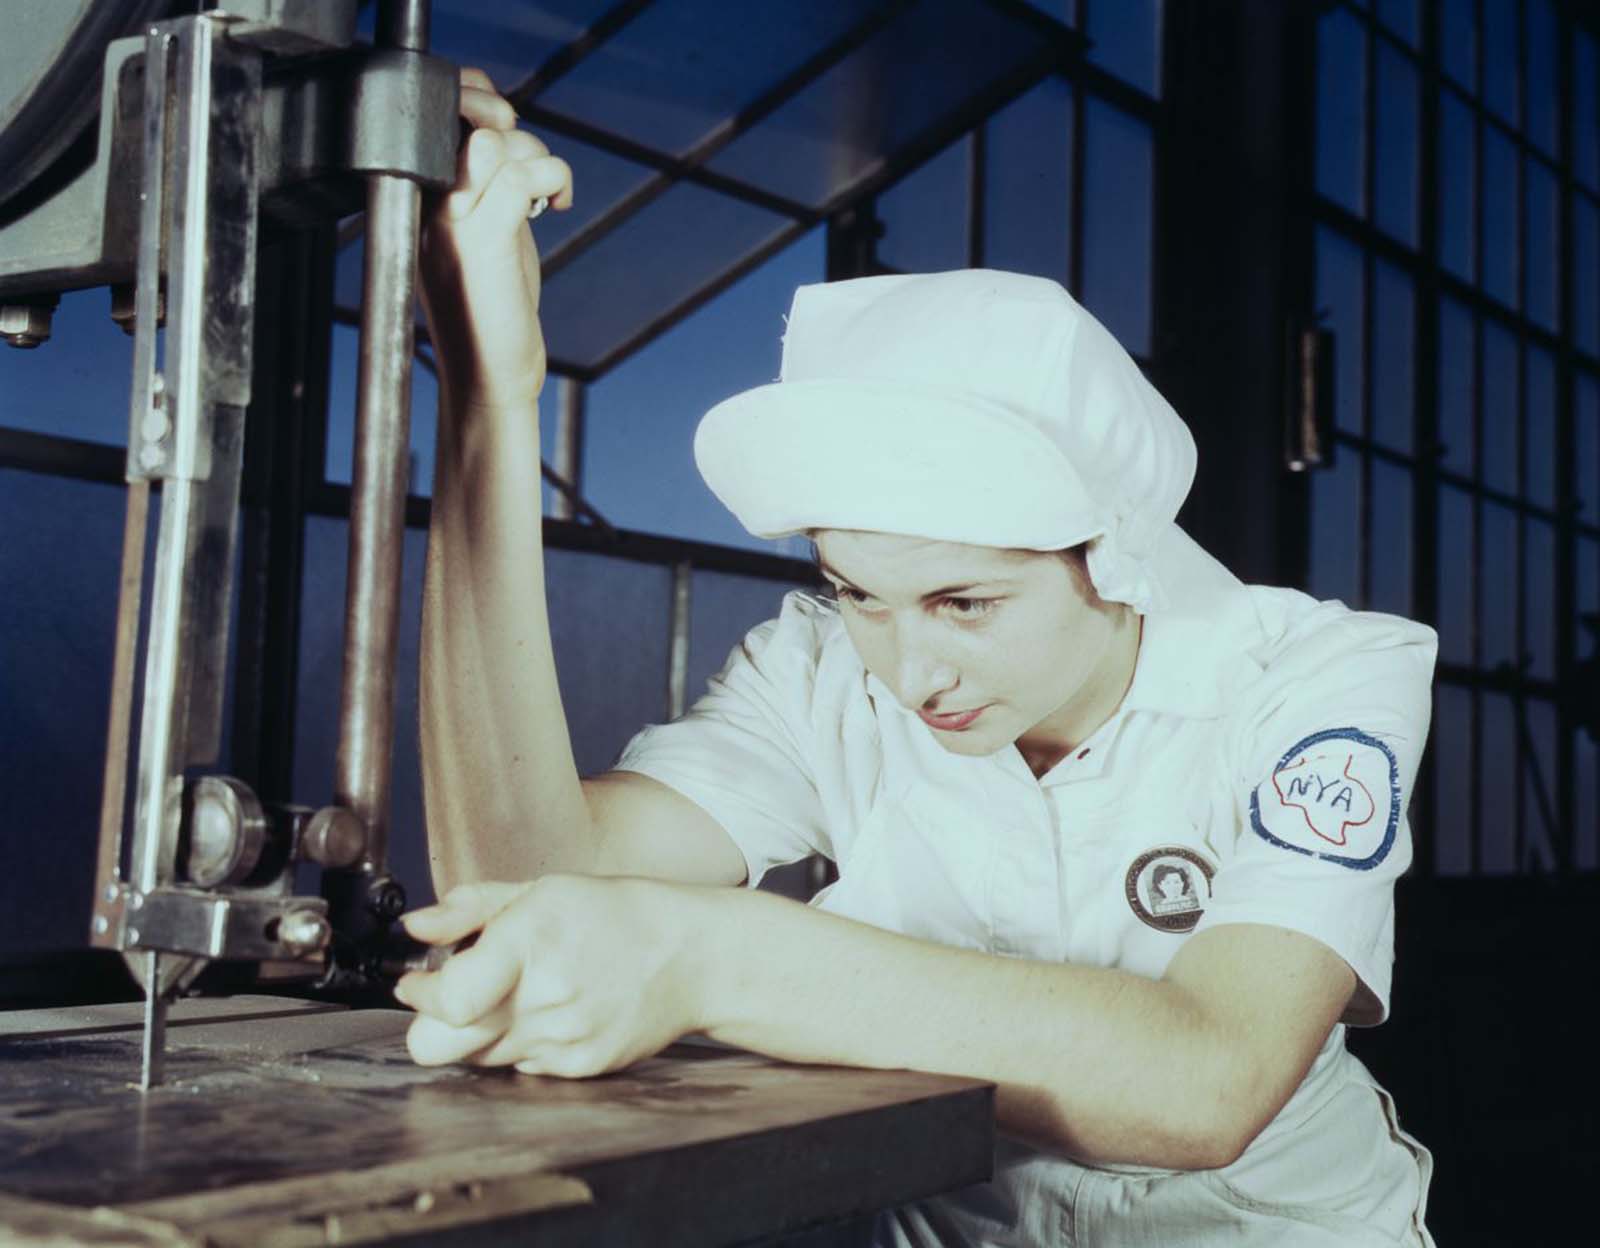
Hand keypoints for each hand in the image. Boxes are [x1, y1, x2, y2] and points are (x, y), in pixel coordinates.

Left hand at [394, 875, 708, 1076]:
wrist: (692, 955)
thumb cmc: (617, 914)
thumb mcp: (543, 890)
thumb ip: (470, 907)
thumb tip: (416, 927)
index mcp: (532, 939)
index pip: (447, 998)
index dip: (420, 992)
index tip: (417, 981)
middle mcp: (547, 996)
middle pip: (441, 1045)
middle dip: (433, 1024)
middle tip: (454, 998)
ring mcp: (564, 1038)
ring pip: (476, 1058)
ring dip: (480, 1032)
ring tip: (516, 995)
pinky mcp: (580, 1067)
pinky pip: (520, 1067)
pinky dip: (522, 1043)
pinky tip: (551, 1011)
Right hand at [419, 67, 572, 412]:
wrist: (487, 375)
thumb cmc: (488, 308)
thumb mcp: (480, 233)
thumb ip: (481, 184)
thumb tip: (503, 131)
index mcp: (416, 197)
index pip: (434, 110)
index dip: (473, 94)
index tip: (506, 122)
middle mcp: (424, 204)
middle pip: (467, 120)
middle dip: (510, 124)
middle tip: (533, 162)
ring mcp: (450, 222)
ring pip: (496, 145)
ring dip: (538, 158)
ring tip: (546, 195)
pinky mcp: (482, 242)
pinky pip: (518, 177)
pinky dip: (552, 179)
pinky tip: (556, 207)